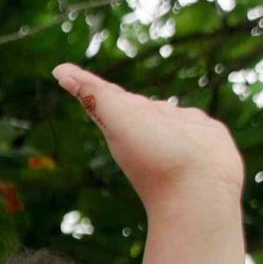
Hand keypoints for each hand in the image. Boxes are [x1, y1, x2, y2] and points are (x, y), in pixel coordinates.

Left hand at [55, 63, 242, 205]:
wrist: (199, 190)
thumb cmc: (156, 157)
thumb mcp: (121, 121)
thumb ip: (96, 97)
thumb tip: (59, 72)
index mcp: (122, 123)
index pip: (101, 96)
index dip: (83, 83)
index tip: (62, 73)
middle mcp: (147, 126)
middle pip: (126, 103)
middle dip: (111, 95)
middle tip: (91, 85)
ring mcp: (175, 131)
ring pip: (160, 111)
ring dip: (148, 108)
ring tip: (134, 104)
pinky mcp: (203, 135)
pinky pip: (190, 119)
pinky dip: (184, 116)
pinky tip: (180, 119)